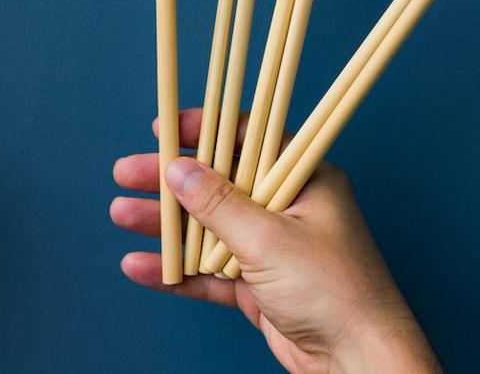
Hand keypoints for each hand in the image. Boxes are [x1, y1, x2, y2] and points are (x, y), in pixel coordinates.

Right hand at [111, 108, 438, 373]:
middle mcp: (286, 210)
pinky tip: (140, 266)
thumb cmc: (334, 291)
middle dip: (170, 181)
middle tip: (127, 174)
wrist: (358, 361)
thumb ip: (218, 205)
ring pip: (207, 229)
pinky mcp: (257, 288)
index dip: (207, 130)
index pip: (250, 139)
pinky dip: (176, 270)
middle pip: (218, 184)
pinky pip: (208, 273)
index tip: (166, 129)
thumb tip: (179, 170)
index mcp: (304, 181)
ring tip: (121, 214)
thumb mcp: (268, 239)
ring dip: (165, 225)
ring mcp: (270, 250)